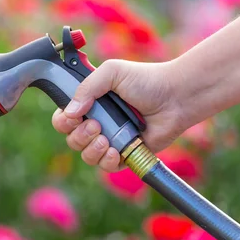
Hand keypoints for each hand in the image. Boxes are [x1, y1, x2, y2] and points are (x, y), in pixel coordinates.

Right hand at [51, 59, 187, 171]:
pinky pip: (106, 166)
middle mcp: (97, 123)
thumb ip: (86, 87)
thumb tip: (70, 112)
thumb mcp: (112, 72)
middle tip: (97, 125)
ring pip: (86, 155)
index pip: (63, 119)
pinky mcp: (125, 154)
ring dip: (92, 150)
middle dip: (80, 136)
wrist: (176, 97)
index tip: (74, 118)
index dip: (63, 122)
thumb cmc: (146, 81)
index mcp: (89, 104)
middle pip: (72, 139)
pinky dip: (107, 161)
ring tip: (107, 140)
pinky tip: (117, 152)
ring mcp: (110, 140)